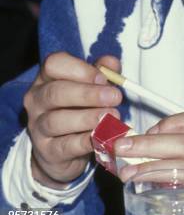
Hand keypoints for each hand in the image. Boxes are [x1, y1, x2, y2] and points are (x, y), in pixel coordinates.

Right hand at [23, 52, 121, 186]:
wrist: (63, 150)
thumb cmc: (79, 108)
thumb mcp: (91, 85)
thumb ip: (102, 71)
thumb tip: (111, 63)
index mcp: (47, 77)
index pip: (54, 64)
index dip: (79, 69)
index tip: (103, 78)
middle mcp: (37, 100)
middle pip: (55, 92)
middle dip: (88, 94)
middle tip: (114, 97)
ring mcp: (38, 127)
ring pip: (57, 120)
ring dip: (88, 118)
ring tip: (112, 117)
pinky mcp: (47, 151)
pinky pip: (65, 146)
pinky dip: (86, 141)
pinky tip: (103, 137)